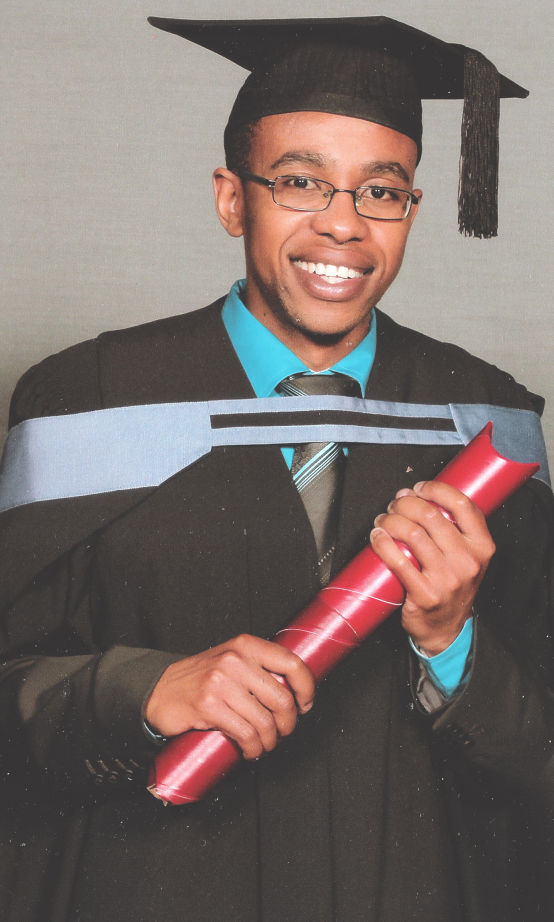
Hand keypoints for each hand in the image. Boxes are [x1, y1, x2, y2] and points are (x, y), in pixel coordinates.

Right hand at [144, 634, 314, 759]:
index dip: (306, 687)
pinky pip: (245, 734)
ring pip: (264, 721)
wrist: (159, 690)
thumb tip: (294, 690)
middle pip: (282, 698)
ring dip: (269, 741)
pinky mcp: (208, 706)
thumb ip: (259, 668)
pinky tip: (250, 750)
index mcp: (246, 645)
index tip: (305, 704)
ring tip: (263, 744)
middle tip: (281, 731)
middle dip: (287, 723)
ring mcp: (220, 682)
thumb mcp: (232, 661)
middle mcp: (235, 659)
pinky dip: (253, 748)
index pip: (292, 663)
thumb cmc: (200, 679)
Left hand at [369, 481, 495, 653]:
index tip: (419, 488)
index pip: (462, 503)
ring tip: (383, 520)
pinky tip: (377, 537)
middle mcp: (467, 561)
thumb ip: (452, 526)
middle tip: (394, 505)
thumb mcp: (467, 555)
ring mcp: (447, 579)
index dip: (435, 488)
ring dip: (391, 520)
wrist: (447, 628)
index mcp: (482, 546)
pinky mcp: (425, 595)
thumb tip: (414, 494)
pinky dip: (383, 543)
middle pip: (430, 515)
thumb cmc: (453, 585)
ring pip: (412, 534)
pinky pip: (398, 561)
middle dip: (405, 503)